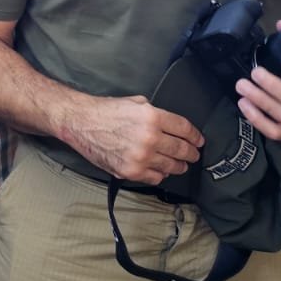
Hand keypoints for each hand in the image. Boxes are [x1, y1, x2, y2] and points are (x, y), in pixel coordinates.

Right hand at [55, 91, 202, 183]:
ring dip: (179, 166)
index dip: (196, 136)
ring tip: (180, 164)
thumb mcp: (137, 103)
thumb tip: (173, 127)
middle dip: (191, 153)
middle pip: (182, 150)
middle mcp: (149, 138)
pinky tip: (160, 169)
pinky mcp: (130, 171)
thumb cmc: (106, 111)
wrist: (81, 122)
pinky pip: (155, 177)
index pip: (185, 130)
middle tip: (193, 154)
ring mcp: (140, 157)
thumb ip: (157, 115)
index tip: (199, 141)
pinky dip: (161, 174)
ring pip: (172, 166)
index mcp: (153, 117)